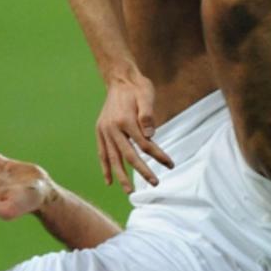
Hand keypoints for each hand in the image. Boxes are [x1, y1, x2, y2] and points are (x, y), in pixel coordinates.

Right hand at [96, 73, 171, 193]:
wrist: (119, 79)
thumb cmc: (137, 87)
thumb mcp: (146, 95)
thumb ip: (148, 115)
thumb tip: (151, 136)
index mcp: (125, 120)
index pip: (145, 144)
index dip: (159, 155)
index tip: (170, 164)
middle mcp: (112, 128)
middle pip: (129, 155)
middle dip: (142, 171)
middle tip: (155, 183)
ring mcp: (104, 131)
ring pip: (113, 158)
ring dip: (121, 176)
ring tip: (129, 191)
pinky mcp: (100, 131)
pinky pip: (102, 153)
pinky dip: (105, 167)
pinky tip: (109, 181)